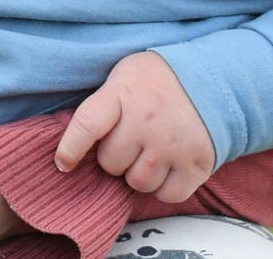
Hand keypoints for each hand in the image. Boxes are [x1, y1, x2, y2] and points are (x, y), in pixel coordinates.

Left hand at [54, 51, 215, 202]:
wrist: (209, 78)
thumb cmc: (156, 80)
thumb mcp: (122, 76)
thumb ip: (101, 104)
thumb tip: (75, 141)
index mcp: (122, 94)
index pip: (87, 125)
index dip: (70, 149)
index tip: (63, 164)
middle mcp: (147, 121)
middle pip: (111, 164)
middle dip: (114, 158)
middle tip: (128, 143)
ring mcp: (173, 144)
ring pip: (138, 183)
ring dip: (138, 174)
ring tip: (148, 153)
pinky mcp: (197, 164)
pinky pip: (168, 195)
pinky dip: (164, 188)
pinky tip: (166, 167)